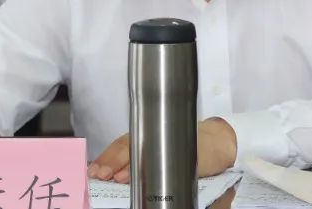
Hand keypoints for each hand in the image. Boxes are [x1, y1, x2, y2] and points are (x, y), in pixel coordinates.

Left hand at [88, 118, 237, 183]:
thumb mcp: (161, 150)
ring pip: (141, 151)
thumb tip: (115, 175)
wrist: (218, 143)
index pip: (121, 145)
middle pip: (128, 146)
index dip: (106, 156)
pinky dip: (150, 167)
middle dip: (111, 161)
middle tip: (98, 172)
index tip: (92, 169)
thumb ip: (140, 158)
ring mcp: (168, 143)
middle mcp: (155, 136)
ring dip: (125, 164)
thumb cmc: (187, 147)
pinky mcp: (183, 152)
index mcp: (146, 136)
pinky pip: (165, 160)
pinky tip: (139, 175)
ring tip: (114, 176)